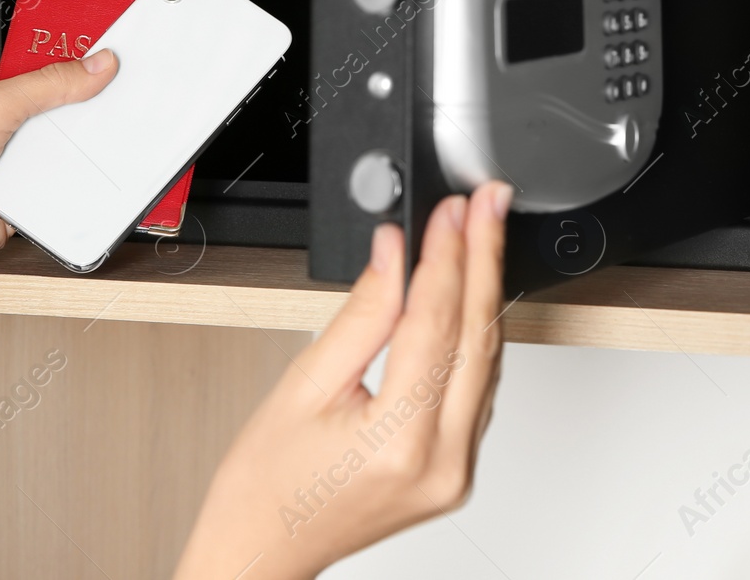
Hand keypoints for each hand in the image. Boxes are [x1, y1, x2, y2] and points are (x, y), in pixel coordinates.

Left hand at [0, 52, 118, 280]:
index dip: (70, 64)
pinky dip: (63, 184)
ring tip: (86, 143)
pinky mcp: (18, 197)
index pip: (36, 68)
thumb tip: (94, 65)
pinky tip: (69, 178)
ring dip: (68, 151)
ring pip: (58, 149)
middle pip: (53, 110)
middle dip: (76, 112)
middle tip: (108, 103)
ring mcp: (6, 163)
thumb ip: (48, 84)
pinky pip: (56, 185)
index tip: (106, 61)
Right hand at [173, 181, 513, 579]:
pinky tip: (470, 296)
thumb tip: (391, 252)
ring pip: (487, 362)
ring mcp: (456, 471)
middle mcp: (441, 461)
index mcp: (399, 440)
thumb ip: (361, 314)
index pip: (436, 323)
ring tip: (480, 234)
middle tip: (486, 203)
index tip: (452, 210)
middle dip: (482, 259)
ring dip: (484, 292)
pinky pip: (478, 390)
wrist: (263, 549)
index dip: (446, 255)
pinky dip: (474, 337)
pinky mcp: (457, 471)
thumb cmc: (266, 485)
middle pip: (477, 337)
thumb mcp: (303, 384)